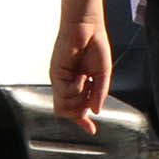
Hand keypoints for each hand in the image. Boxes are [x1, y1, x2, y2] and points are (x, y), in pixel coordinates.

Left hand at [50, 16, 110, 131]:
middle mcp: (66, 85)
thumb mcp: (103, 73)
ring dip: (79, 100)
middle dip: (81, 111)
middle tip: (91, 94)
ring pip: (63, 108)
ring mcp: (60, 81)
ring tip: (86, 81)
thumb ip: (100, 93)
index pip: (77, 109)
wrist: (87, 27)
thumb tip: (96, 111)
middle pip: (68, 112)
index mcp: (78, 85)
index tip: (92, 130)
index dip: (83, 122)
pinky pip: (65, 94)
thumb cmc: (95, 46)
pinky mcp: (56, 75)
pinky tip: (82, 76)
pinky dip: (76, 89)